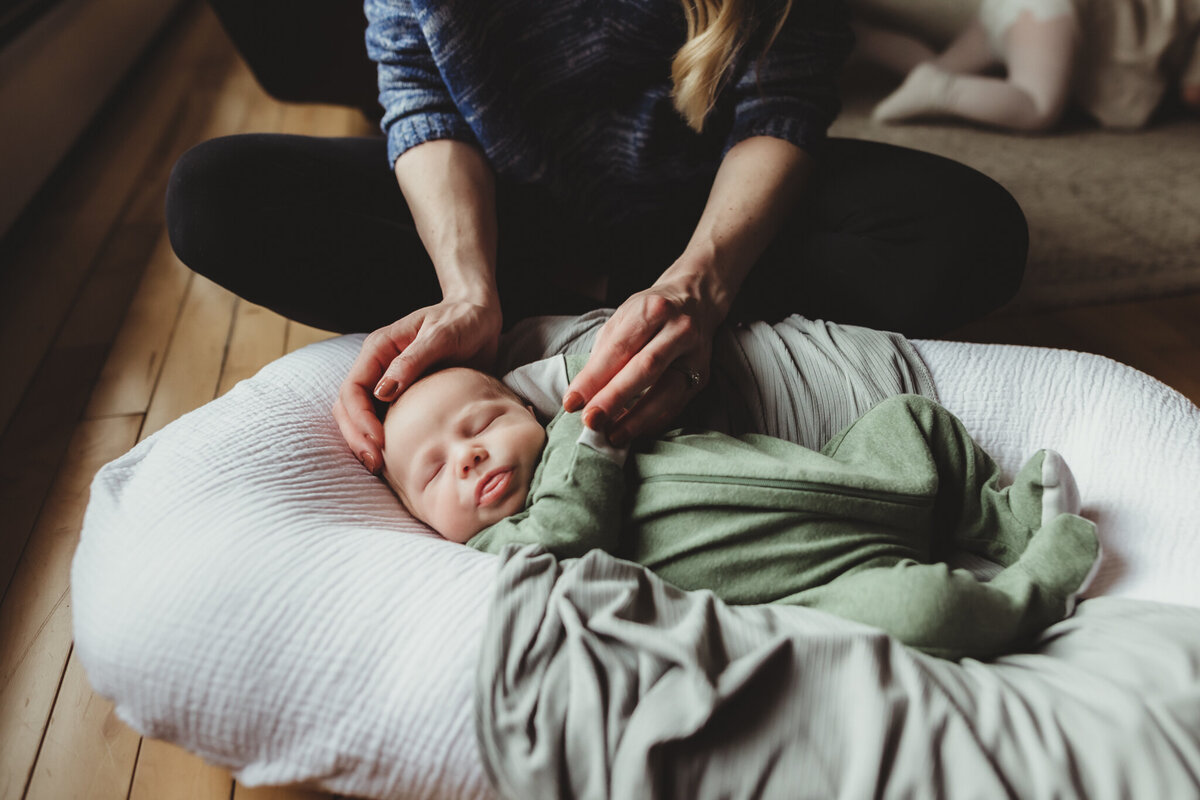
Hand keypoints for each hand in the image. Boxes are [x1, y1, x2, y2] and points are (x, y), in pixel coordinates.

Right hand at [334, 298, 501, 473]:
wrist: (481, 319)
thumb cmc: (462, 320)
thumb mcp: (441, 335)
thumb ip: (412, 361)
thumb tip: (382, 392)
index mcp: (379, 349)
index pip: (353, 389)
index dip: (359, 418)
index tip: (379, 441)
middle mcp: (378, 368)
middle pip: (348, 407)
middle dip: (357, 437)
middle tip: (376, 464)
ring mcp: (389, 384)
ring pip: (361, 417)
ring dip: (365, 442)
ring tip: (381, 468)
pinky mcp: (405, 397)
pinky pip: (386, 421)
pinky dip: (385, 441)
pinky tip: (396, 460)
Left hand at [563, 275, 723, 445]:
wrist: (695, 300)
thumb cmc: (650, 312)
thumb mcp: (623, 319)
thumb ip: (605, 353)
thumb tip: (584, 394)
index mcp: (653, 309)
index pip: (618, 349)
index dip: (593, 378)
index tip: (572, 402)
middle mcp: (679, 329)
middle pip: (646, 368)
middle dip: (615, 398)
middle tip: (591, 421)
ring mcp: (695, 354)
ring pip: (667, 391)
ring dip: (638, 418)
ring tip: (613, 436)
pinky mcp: (702, 375)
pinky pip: (678, 404)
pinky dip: (654, 421)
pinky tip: (635, 431)